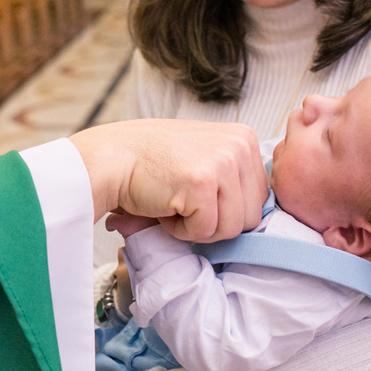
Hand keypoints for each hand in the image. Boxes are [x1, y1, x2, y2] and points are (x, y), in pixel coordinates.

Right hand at [69, 119, 265, 241]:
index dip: (225, 209)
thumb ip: (233, 177)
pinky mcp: (202, 183)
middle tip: (184, 202)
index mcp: (245, 138)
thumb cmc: (153, 163)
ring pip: (231, 228)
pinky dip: (180, 229)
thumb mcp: (205, 155)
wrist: (111, 157)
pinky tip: (164, 204)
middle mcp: (240, 146)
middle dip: (216, 221)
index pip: (259, 198)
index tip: (197, 195)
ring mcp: (223, 162)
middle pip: (251, 217)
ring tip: (174, 202)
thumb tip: (256, 217)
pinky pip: (205, 231)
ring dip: (198, 227)